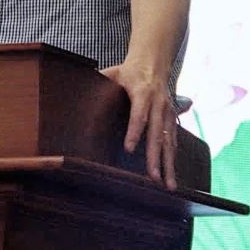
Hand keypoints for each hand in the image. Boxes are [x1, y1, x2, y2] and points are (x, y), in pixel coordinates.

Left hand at [100, 64, 179, 189]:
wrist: (153, 63)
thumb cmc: (128, 71)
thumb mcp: (113, 73)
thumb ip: (98, 81)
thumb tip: (76, 89)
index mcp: (143, 93)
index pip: (139, 115)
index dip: (134, 132)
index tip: (129, 149)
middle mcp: (159, 105)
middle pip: (157, 134)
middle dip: (156, 157)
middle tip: (154, 178)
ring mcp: (168, 113)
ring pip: (169, 142)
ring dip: (169, 165)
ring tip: (168, 186)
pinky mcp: (172, 119)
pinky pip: (173, 141)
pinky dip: (172, 159)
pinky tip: (171, 175)